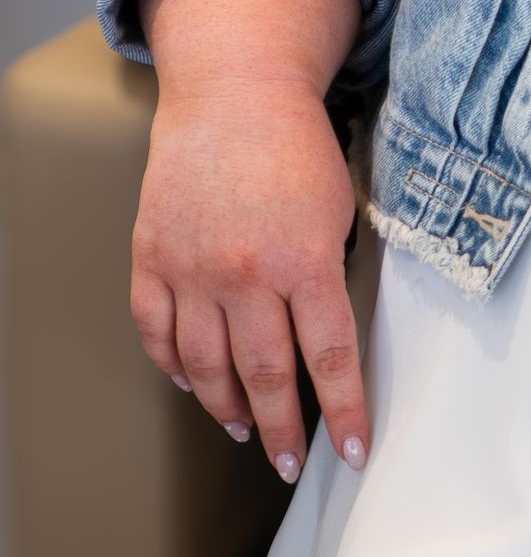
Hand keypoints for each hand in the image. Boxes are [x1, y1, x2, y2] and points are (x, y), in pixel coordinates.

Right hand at [130, 75, 363, 482]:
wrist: (235, 93)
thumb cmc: (296, 148)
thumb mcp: (340, 210)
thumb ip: (329, 276)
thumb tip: (326, 342)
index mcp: (306, 259)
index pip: (330, 358)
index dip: (344, 413)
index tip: (351, 451)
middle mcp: (246, 272)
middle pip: (267, 375)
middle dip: (282, 431)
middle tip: (290, 463)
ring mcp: (192, 267)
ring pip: (207, 366)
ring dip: (227, 407)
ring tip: (243, 430)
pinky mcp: (153, 257)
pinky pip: (157, 331)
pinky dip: (173, 366)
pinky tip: (192, 384)